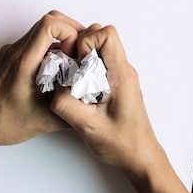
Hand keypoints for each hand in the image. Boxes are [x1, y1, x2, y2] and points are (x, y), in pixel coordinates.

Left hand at [0, 10, 84, 146]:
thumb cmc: (1, 123)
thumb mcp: (44, 122)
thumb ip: (72, 111)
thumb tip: (92, 104)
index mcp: (23, 62)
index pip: (49, 24)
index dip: (69, 32)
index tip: (74, 51)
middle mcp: (15, 52)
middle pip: (48, 20)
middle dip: (70, 31)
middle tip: (79, 50)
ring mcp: (10, 52)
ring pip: (40, 29)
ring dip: (59, 39)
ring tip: (69, 62)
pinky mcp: (8, 57)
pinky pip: (32, 41)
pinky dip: (48, 48)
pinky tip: (53, 69)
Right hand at [50, 24, 190, 192]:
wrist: (139, 157)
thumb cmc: (122, 144)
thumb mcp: (88, 127)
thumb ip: (66, 106)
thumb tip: (52, 90)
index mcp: (121, 75)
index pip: (107, 35)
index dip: (86, 42)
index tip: (77, 62)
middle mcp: (123, 70)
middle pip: (101, 36)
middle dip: (80, 46)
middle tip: (72, 68)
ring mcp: (120, 75)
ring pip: (99, 49)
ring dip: (82, 58)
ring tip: (74, 80)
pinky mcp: (115, 83)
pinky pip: (99, 63)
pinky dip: (85, 69)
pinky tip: (79, 89)